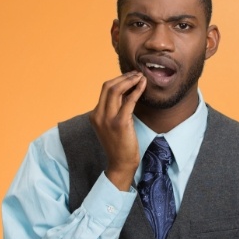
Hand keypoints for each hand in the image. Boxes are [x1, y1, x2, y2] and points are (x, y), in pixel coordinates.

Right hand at [89, 71, 146, 190]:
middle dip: (123, 77)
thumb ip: (114, 110)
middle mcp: (98, 115)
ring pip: (116, 90)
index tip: (130, 77)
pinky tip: (143, 85)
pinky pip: (128, 100)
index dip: (118, 80)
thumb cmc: (119, 146)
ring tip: (141, 77)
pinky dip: (136, 90)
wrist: (120, 164)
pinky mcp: (120, 123)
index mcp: (95, 115)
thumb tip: (126, 92)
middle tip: (136, 74)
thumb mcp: (111, 125)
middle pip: (108, 86)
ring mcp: (107, 119)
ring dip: (130, 80)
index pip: (104, 90)